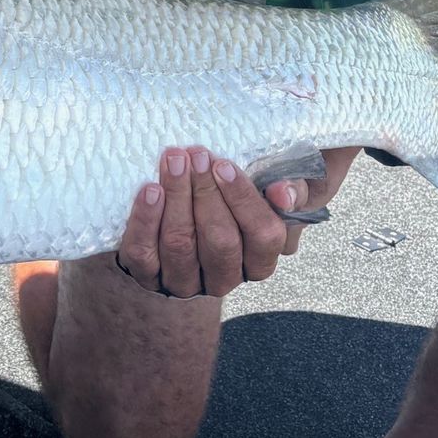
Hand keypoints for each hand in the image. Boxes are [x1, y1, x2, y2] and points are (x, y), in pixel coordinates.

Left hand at [115, 146, 331, 298]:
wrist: (181, 218)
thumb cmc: (233, 200)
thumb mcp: (270, 192)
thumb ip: (292, 190)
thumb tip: (283, 192)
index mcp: (260, 260)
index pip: (263, 236)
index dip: (244, 200)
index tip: (223, 165)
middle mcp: (225, 277)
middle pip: (220, 241)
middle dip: (206, 193)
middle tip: (194, 154)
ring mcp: (186, 282)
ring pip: (181, 245)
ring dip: (176, 197)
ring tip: (172, 161)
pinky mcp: (149, 277)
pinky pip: (144, 254)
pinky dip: (145, 220)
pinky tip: (149, 190)